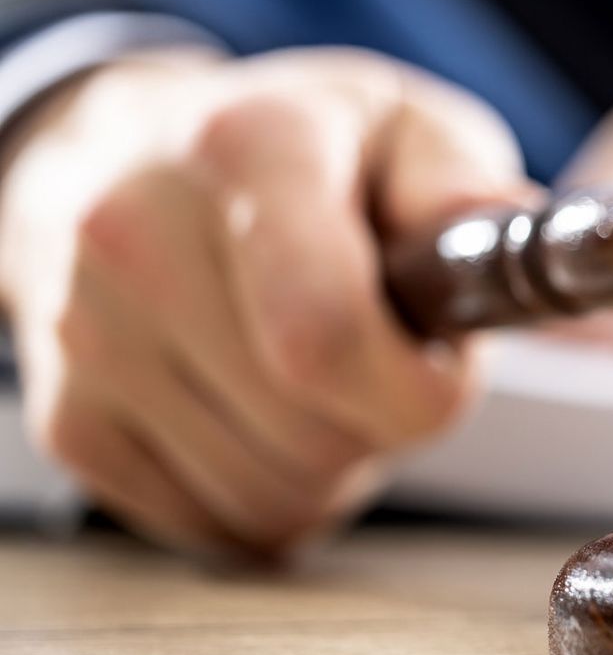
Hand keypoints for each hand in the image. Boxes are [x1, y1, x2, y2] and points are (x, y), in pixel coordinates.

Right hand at [0, 48, 534, 558]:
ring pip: (267, 495)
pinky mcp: (67, 417)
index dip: (416, 389)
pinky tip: (270, 417)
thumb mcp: (409, 128)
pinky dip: (268, 497)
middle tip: (392, 365)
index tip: (446, 368)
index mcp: (251, 150)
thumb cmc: (305, 150)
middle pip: (310, 432)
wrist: (125, 152)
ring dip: (333, 468)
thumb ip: (463, 185)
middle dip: (387, 424)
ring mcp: (88, 332)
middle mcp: (140, 233)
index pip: (324, 335)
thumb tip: (503, 232)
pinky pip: (212, 525)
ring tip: (329, 384)